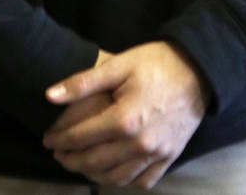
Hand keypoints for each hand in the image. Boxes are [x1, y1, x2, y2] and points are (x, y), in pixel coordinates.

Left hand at [43, 42, 207, 188]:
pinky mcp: (169, 158)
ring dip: (93, 174)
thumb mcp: (119, 65)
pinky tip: (112, 173)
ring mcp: (156, 154)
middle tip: (58, 153)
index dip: (60, 140)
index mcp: (123, 120)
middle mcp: (139, 144)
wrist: (198, 70)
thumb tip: (50, 96)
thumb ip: (83, 83)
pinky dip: (123, 182)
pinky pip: (142, 181)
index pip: (81, 138)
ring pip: (116, 178)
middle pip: (95, 162)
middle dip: (71, 160)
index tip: (47, 139)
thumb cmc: (157, 63)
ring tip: (79, 164)